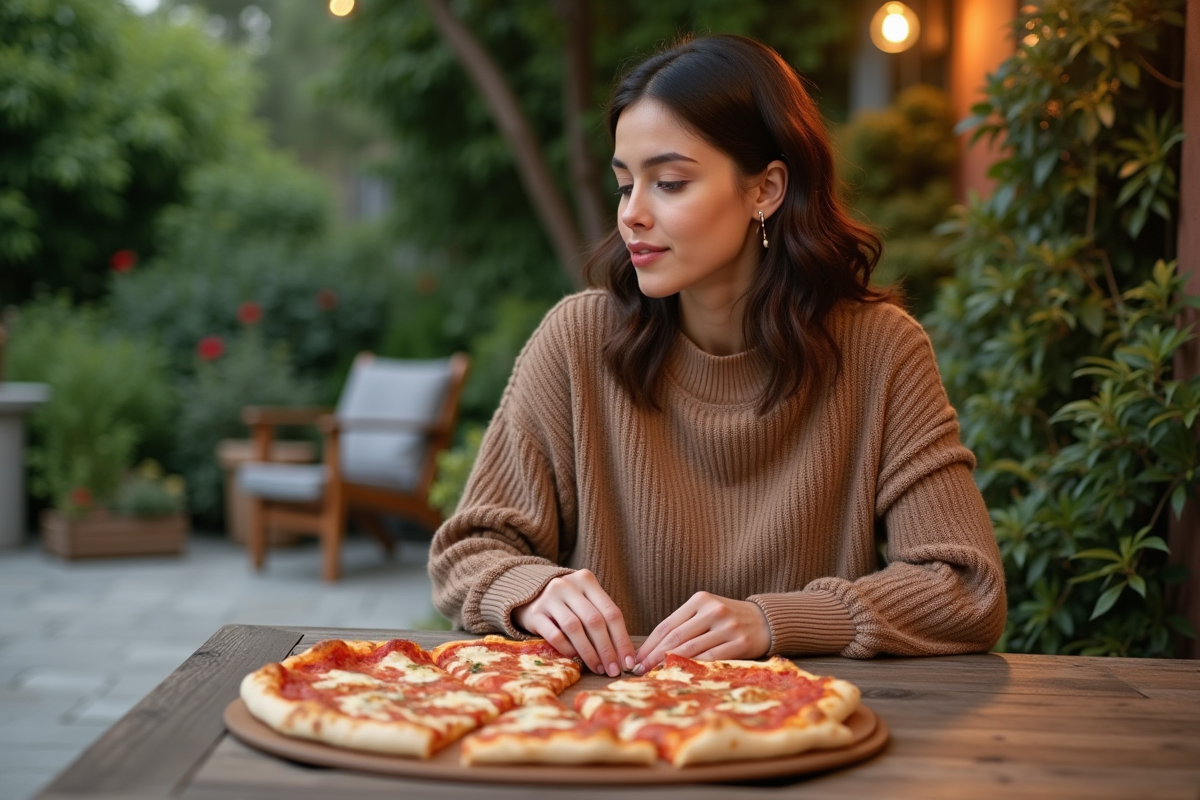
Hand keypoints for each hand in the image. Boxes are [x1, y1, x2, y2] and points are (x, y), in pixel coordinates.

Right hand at [512, 569, 634, 677]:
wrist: (528, 595)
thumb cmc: (566, 603)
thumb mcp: (585, 601)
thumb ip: (602, 619)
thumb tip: (623, 654)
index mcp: (587, 580)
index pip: (611, 612)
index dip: (622, 639)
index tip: (628, 661)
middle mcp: (568, 585)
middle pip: (594, 621)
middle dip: (607, 649)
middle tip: (614, 670)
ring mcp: (549, 598)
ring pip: (575, 628)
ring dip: (589, 652)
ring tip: (598, 668)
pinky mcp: (534, 613)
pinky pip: (555, 635)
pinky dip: (568, 649)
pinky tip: (575, 658)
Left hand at [633, 592, 769, 673]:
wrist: (766, 620)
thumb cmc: (729, 618)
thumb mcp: (707, 612)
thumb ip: (685, 625)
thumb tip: (653, 649)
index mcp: (700, 600)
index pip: (667, 625)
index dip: (649, 644)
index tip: (636, 658)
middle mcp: (713, 610)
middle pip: (676, 637)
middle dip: (654, 656)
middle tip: (639, 670)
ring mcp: (727, 626)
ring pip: (691, 648)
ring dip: (669, 664)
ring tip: (655, 674)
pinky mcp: (740, 642)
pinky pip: (711, 658)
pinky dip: (694, 667)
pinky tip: (681, 674)